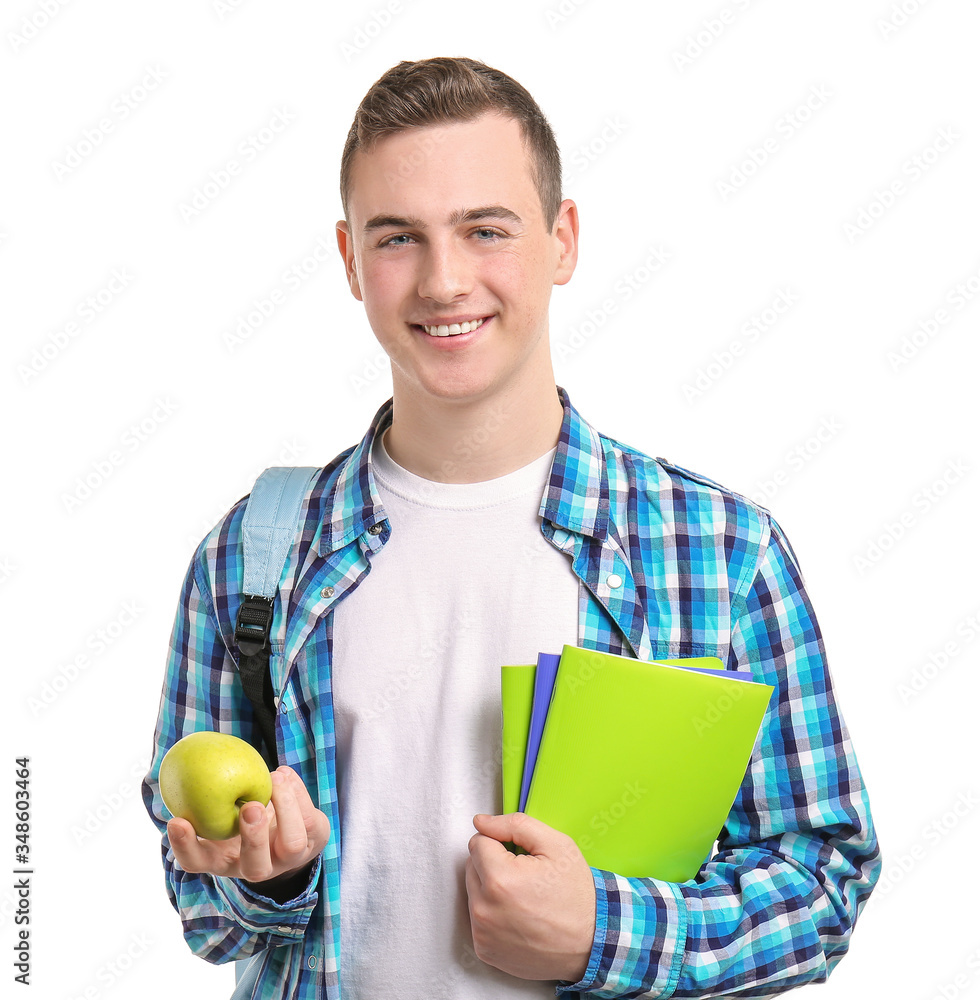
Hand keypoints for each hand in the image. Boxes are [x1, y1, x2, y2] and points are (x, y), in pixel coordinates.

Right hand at [167, 765, 329, 889]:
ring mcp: (290, 857)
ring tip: (274, 778)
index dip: (185, 846)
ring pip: (293, 843)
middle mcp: (258, 866)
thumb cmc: (245, 812)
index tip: (176, 821)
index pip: (198, 863)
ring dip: (285, 806)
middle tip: (250, 806)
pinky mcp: (316, 839)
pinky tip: (284, 775)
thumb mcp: (224, 808)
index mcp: (225, 859)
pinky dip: (298, 791)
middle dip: (254, 837)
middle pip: (256, 868)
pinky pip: (311, 818)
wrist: (292, 825)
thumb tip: (191, 764)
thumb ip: (211, 796)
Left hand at [465, 812, 594, 982]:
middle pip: (472, 867)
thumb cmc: (576, 894)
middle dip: (493, 864)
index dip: (501, 844)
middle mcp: (485, 910)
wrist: (592, 942)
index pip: (478, 842)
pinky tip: (518, 916)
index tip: (521, 857)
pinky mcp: (485, 950)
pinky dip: (493, 913)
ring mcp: (483, 934)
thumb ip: (514, 825)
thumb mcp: (556, 845)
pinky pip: (478, 918)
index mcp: (500, 879)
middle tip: (524, 877)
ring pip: (473, 891)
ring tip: (522, 897)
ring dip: (491, 888)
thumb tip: (480, 822)